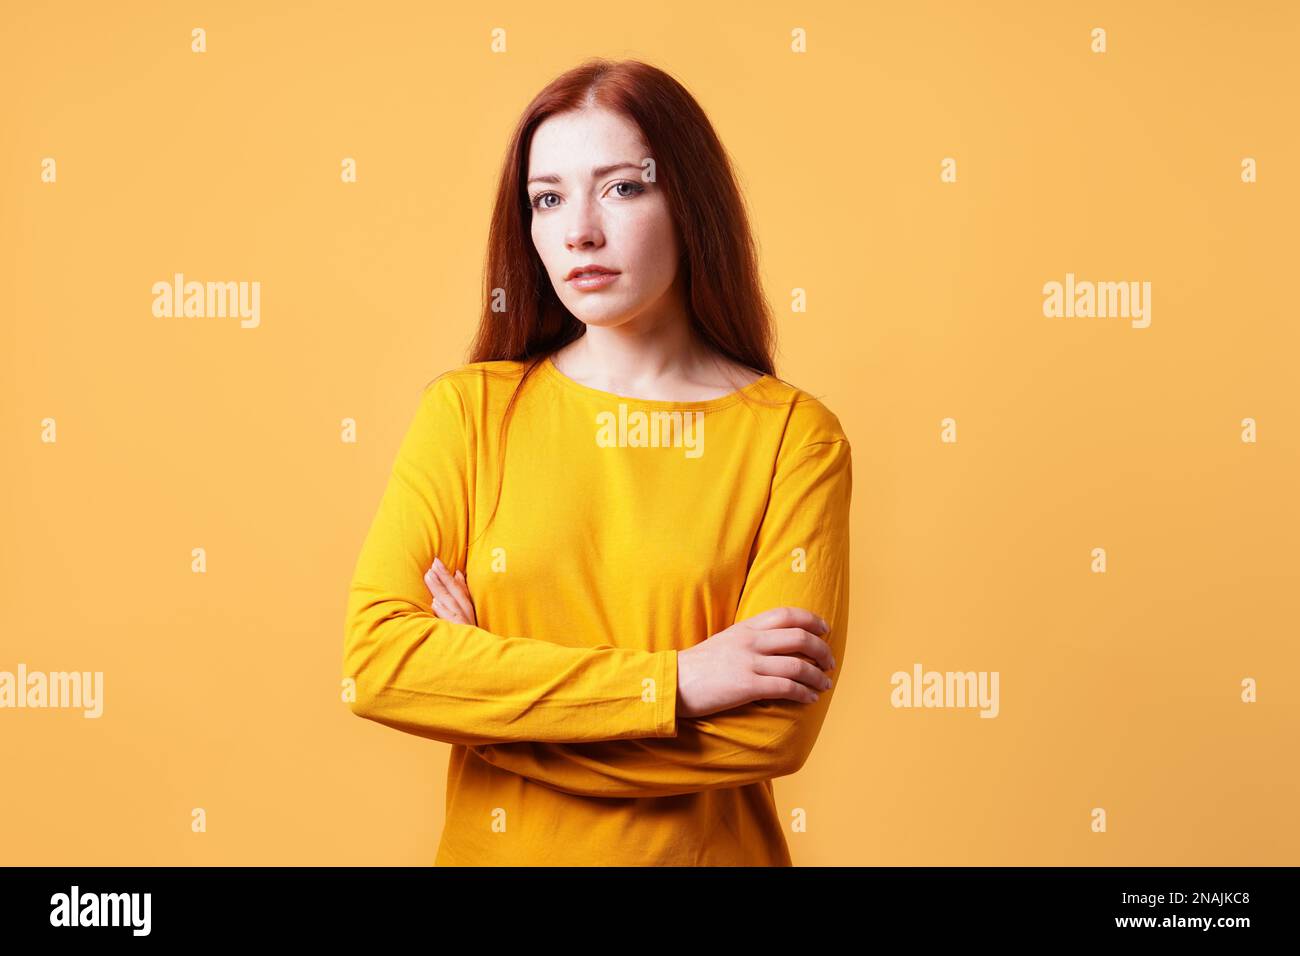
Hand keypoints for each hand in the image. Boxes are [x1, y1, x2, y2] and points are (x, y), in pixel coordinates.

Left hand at [424, 556, 477, 626]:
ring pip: (449, 602)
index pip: (457, 586)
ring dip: (440, 588)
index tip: (436, 561)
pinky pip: (450, 619)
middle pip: (453, 591)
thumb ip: (463, 591)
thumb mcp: (469, 609)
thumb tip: (458, 573)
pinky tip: (436, 602)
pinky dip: (444, 611)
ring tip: (429, 576)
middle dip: (442, 576)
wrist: (478, 654)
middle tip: (431, 564)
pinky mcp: (458, 632)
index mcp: (468, 605)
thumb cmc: (470, 630)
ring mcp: (462, 621)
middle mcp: (466, 612)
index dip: (447, 574)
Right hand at [675, 606, 835, 718]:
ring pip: (798, 664)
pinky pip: (786, 687)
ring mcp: (749, 663)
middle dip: (822, 650)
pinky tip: (810, 698)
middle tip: (830, 662)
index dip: (811, 620)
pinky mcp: (747, 686)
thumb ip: (748, 640)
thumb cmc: (697, 667)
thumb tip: (774, 647)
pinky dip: (804, 693)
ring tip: (825, 684)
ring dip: (818, 676)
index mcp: (745, 628)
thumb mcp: (724, 642)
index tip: (824, 630)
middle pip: (799, 637)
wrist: (672, 683)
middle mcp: (750, 641)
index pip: (786, 615)